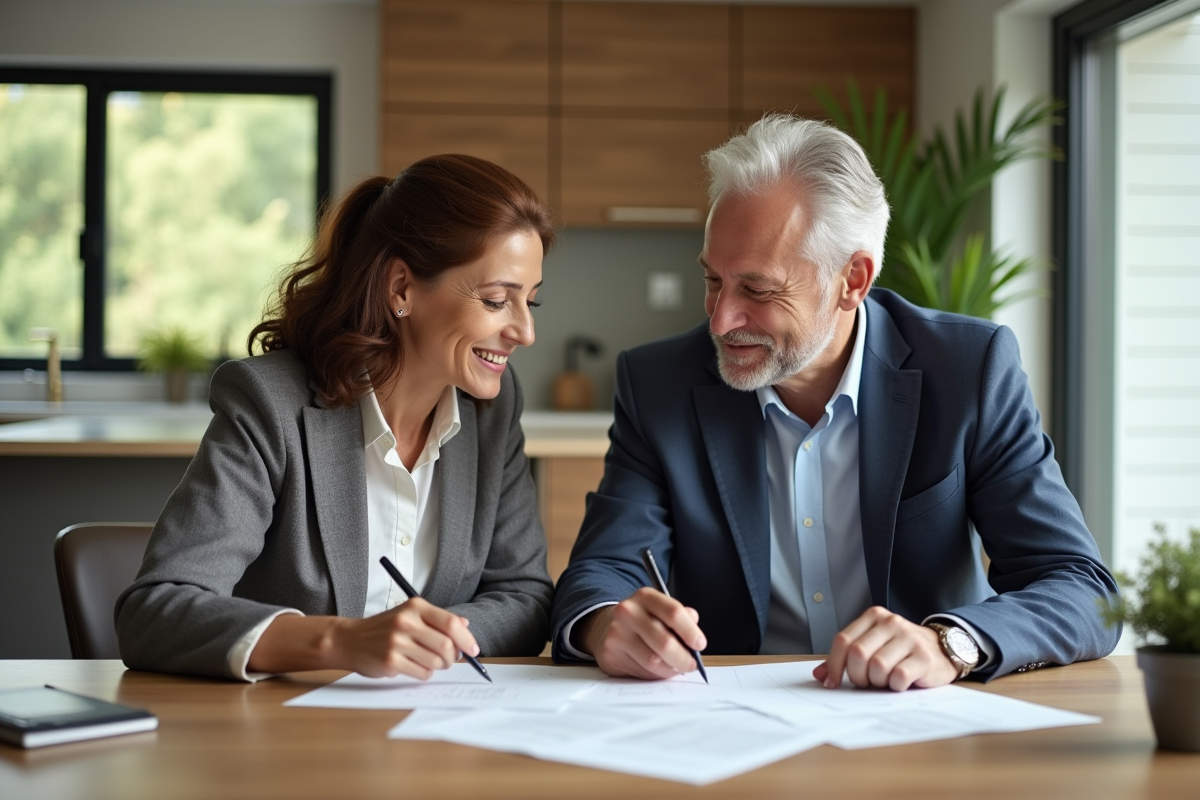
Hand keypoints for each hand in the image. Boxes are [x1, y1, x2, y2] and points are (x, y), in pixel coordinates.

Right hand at [330, 597, 479, 679]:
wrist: (349, 639)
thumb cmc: (384, 628)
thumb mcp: (410, 614)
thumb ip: (438, 619)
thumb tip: (465, 626)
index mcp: (415, 607)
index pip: (451, 623)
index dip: (467, 639)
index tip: (474, 650)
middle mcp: (406, 622)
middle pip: (446, 645)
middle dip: (454, 657)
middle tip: (450, 659)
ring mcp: (397, 642)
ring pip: (436, 661)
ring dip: (439, 666)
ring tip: (428, 661)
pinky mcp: (390, 661)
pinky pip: (422, 673)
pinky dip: (425, 673)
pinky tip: (414, 666)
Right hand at [575, 587, 706, 679]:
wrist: (605, 627)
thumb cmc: (641, 620)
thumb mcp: (660, 609)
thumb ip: (681, 617)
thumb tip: (695, 633)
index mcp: (645, 596)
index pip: (673, 612)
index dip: (691, 631)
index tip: (700, 645)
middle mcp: (628, 612)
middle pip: (664, 642)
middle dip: (684, 658)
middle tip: (691, 664)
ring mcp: (616, 634)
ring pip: (653, 661)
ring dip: (670, 669)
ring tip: (675, 667)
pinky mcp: (609, 654)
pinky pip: (641, 671)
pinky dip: (655, 675)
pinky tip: (657, 669)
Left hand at [812, 606, 957, 691]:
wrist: (943, 650)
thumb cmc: (901, 652)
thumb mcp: (873, 647)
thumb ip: (846, 658)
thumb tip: (819, 676)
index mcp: (873, 616)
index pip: (842, 640)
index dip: (834, 665)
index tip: (832, 684)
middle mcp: (891, 622)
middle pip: (857, 654)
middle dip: (857, 676)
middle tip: (866, 683)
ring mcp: (909, 637)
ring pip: (877, 667)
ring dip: (877, 682)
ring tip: (885, 680)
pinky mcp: (924, 656)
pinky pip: (898, 677)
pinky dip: (894, 686)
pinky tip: (900, 683)